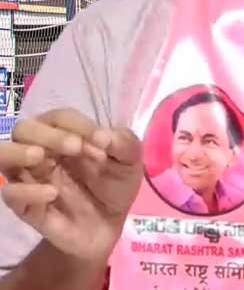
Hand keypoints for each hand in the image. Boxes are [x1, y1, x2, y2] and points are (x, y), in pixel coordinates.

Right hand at [0, 108, 142, 262]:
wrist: (108, 226)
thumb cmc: (115, 186)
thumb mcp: (130, 163)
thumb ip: (124, 144)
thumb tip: (104, 135)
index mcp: (66, 136)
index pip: (59, 117)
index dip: (76, 124)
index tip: (100, 140)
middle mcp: (42, 152)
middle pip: (24, 129)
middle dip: (48, 134)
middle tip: (75, 147)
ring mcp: (30, 178)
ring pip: (3, 155)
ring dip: (16, 152)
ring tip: (39, 156)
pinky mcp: (25, 206)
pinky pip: (10, 194)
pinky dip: (26, 191)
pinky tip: (51, 194)